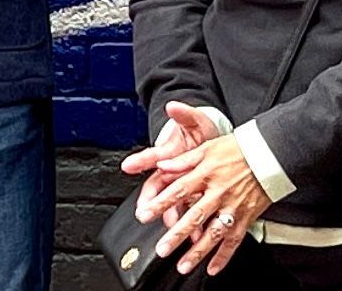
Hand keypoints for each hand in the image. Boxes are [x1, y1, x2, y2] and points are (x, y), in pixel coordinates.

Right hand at [119, 99, 214, 216]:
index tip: (128, 166)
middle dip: (150, 201)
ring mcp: (182, 185)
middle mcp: (172, 171)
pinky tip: (195, 234)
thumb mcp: (195, 121)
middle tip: (143, 211)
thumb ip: (184, 115)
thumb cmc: (200, 132)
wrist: (213, 144)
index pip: (152, 156)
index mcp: (169, 153)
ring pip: (172, 203)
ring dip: (171, 216)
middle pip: (156, 188)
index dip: (140, 161)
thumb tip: (172, 106)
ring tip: (172, 227)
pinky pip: (190, 211)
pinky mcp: (194, 195)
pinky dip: (191, 223)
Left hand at [145, 131, 272, 276]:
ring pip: (214, 233)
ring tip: (183, 265)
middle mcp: (218, 193)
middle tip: (162, 248)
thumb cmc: (238, 150)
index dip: (160, 203)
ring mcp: (233, 207)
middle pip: (195, 217)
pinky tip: (212, 268)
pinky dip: (224, 256)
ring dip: (198, 252)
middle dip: (177, 235)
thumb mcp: (207, 148)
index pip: (178, 191)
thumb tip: (161, 166)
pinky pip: (234, 240)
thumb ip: (183, 160)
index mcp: (205, 174)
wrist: (271, 155)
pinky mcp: (246, 217)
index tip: (145, 215)